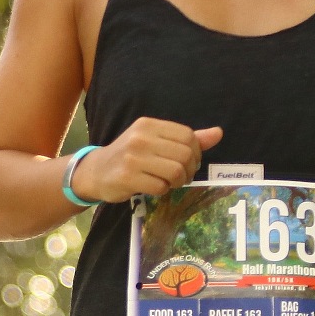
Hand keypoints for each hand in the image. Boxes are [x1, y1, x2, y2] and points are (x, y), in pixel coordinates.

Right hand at [72, 119, 223, 202]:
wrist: (96, 171)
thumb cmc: (130, 156)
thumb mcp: (155, 142)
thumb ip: (186, 139)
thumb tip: (218, 133)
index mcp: (149, 125)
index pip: (188, 136)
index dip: (196, 153)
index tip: (188, 163)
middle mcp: (141, 137)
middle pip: (185, 155)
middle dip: (188, 170)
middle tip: (180, 177)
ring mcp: (133, 157)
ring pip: (175, 172)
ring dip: (177, 182)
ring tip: (168, 183)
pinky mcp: (127, 177)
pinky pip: (160, 187)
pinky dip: (162, 191)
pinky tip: (153, 187)